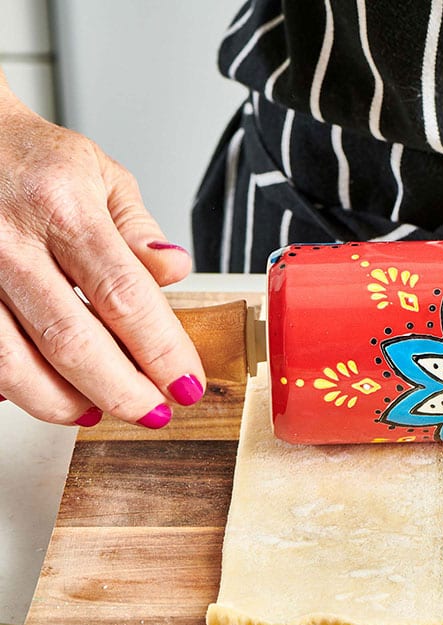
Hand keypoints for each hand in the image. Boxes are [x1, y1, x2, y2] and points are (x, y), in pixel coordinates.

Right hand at [0, 77, 203, 428]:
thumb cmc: (30, 158)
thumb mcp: (99, 174)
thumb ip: (139, 231)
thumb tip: (176, 273)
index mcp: (61, 206)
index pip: (125, 296)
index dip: (160, 351)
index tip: (186, 383)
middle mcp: (8, 240)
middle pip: (71, 340)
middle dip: (122, 390)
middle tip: (155, 411)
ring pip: (14, 362)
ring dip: (65, 402)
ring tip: (102, 410)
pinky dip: (20, 387)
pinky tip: (51, 392)